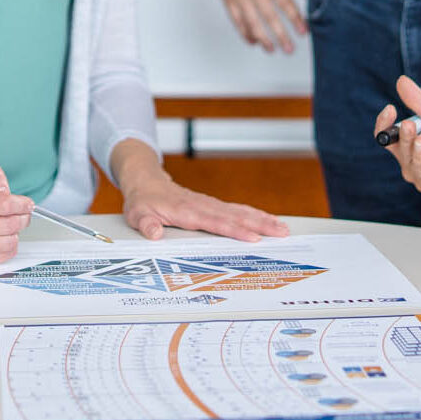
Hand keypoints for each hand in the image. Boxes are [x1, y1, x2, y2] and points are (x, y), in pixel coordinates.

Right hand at [0, 160, 34, 267]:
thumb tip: (5, 192)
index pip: (4, 204)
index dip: (22, 204)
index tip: (27, 204)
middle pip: (9, 225)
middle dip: (23, 217)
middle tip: (23, 213)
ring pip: (8, 243)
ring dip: (16, 233)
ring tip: (12, 225)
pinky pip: (2, 256)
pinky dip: (9, 247)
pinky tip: (4, 237)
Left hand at [120, 166, 290, 242]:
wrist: (146, 181)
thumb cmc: (143, 201)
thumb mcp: (137, 214)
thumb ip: (146, 224)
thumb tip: (154, 233)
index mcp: (187, 211)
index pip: (216, 222)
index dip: (235, 230)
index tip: (253, 238)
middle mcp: (202, 206)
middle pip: (236, 216)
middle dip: (260, 224)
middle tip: (282, 232)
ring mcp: (209, 204)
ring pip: (240, 212)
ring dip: (262, 219)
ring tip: (283, 228)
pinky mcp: (212, 206)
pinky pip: (236, 210)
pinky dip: (254, 215)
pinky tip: (267, 221)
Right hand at [213, 0, 306, 53]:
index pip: (286, 5)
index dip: (296, 20)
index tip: (303, 33)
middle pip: (270, 18)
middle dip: (281, 36)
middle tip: (289, 50)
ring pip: (252, 23)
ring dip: (262, 39)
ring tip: (271, 49)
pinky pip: (237, 20)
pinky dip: (245, 32)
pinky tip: (253, 41)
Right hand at [374, 75, 420, 198]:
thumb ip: (418, 102)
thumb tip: (401, 80)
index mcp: (404, 144)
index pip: (385, 136)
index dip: (383, 124)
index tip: (390, 108)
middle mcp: (409, 162)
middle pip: (399, 151)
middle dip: (404, 137)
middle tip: (409, 124)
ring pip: (413, 168)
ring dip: (417, 155)